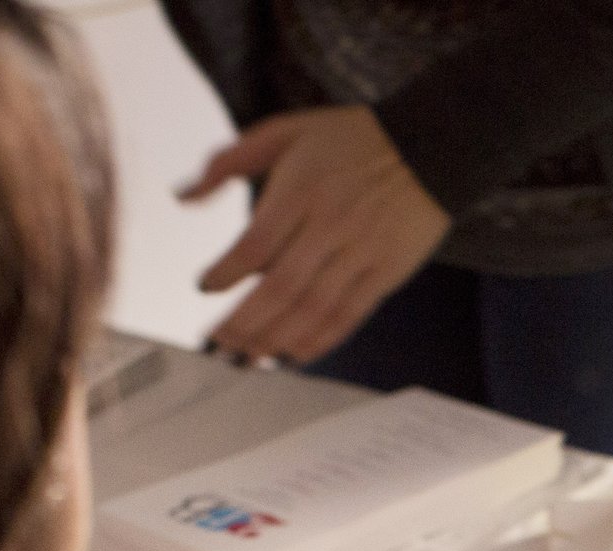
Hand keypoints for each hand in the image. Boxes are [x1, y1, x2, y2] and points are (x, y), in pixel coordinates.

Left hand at [180, 106, 450, 364]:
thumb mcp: (286, 131)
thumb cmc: (352, 139)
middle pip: (281, 287)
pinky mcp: (386, 272)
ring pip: (313, 308)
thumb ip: (228, 160)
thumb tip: (181, 196)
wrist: (431, 146)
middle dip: (245, 322)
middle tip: (219, 343)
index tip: (205, 288)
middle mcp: (330, 224)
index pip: (255, 244)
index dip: (226, 273)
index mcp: (301, 189)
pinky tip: (296, 354)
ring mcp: (361, 251)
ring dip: (278, 338)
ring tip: (251, 357)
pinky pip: (350, 314)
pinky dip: (321, 340)